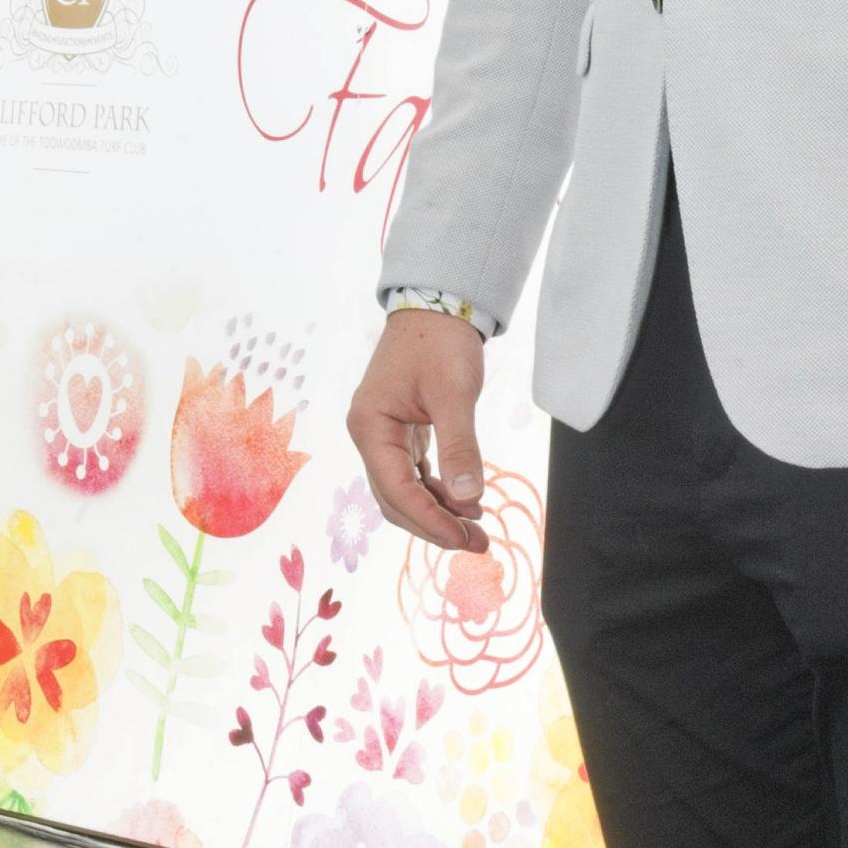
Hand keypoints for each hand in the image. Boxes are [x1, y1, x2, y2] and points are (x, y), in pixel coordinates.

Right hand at [347, 308, 488, 551]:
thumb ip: (459, 447)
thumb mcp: (455, 394)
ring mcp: (383, 434)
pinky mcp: (400, 431)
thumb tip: (468, 499)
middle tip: (477, 543)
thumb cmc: (440, 343)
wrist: (436, 305)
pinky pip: (413, 473)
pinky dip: (437, 491)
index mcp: (370, 427)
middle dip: (434, 525)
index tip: (463, 538)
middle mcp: (369, 435)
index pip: (396, 490)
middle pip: (395, 499)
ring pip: (404, 490)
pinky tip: (466, 502)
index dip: (430, 520)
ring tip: (478, 529)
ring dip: (438, 512)